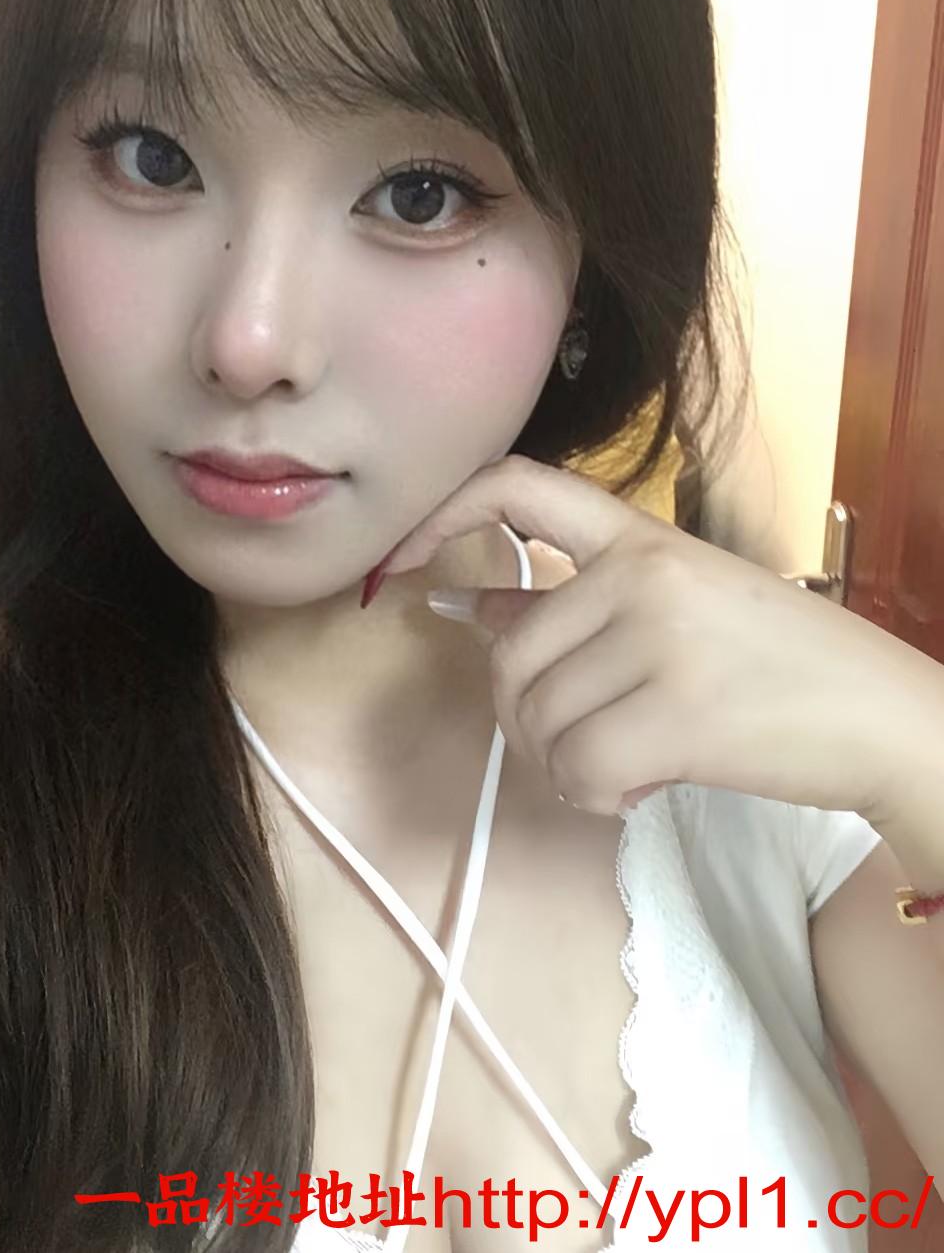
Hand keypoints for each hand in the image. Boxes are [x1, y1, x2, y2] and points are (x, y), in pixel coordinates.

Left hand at [375, 455, 943, 819]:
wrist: (885, 716)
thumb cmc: (779, 663)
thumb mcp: (677, 608)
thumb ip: (570, 604)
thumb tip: (461, 605)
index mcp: (641, 536)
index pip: (517, 488)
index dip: (439, 515)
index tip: (397, 562)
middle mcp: (642, 574)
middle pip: (507, 656)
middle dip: (523, 720)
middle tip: (581, 742)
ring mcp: (660, 639)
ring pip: (537, 722)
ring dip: (565, 764)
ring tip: (627, 763)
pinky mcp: (678, 714)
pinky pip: (576, 769)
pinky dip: (593, 796)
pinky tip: (640, 787)